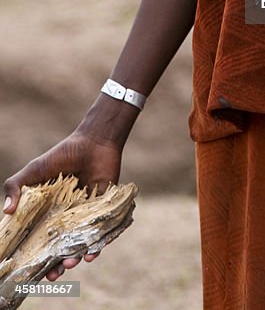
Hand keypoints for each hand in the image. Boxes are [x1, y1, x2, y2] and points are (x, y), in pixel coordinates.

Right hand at [3, 130, 122, 280]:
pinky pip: (100, 235)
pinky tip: (90, 253)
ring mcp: (85, 217)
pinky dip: (96, 246)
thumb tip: (6, 212)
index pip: (40, 240)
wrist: (94, 143)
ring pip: (79, 245)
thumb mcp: (34, 170)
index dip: (36, 256)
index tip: (31, 270)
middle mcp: (66, 218)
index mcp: (48, 213)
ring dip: (74, 258)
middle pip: (60, 248)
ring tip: (70, 263)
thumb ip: (16, 186)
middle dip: (56, 265)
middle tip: (53, 275)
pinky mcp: (103, 213)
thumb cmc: (61, 156)